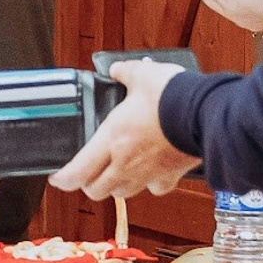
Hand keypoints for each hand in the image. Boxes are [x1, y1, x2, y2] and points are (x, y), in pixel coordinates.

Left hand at [50, 57, 196, 200]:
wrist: (204, 112)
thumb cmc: (171, 96)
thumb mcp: (143, 75)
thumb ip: (125, 72)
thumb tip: (116, 69)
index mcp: (111, 139)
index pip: (77, 172)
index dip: (63, 179)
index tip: (58, 178)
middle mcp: (125, 163)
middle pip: (96, 190)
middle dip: (89, 184)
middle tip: (89, 174)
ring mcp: (147, 173)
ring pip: (122, 193)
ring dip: (116, 186)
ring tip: (117, 174)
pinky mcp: (169, 177)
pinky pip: (155, 189)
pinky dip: (150, 185)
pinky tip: (152, 175)